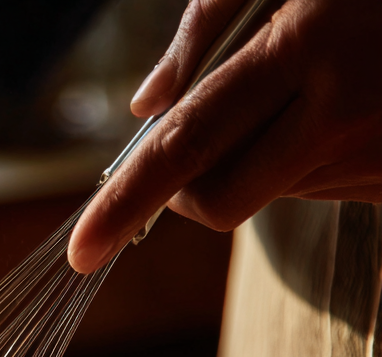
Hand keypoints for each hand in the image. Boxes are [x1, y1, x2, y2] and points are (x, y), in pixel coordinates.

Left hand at [68, 0, 381, 273]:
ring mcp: (378, 156)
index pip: (188, 147)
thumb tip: (146, 107)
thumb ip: (208, 27)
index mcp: (310, 46)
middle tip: (192, 145)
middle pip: (216, 200)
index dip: (125, 203)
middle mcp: (343, 114)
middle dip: (184, 188)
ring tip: (303, 88)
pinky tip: (339, 106)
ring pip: (265, 195)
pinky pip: (316, 190)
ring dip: (251, 161)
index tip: (81, 252)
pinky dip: (300, 160)